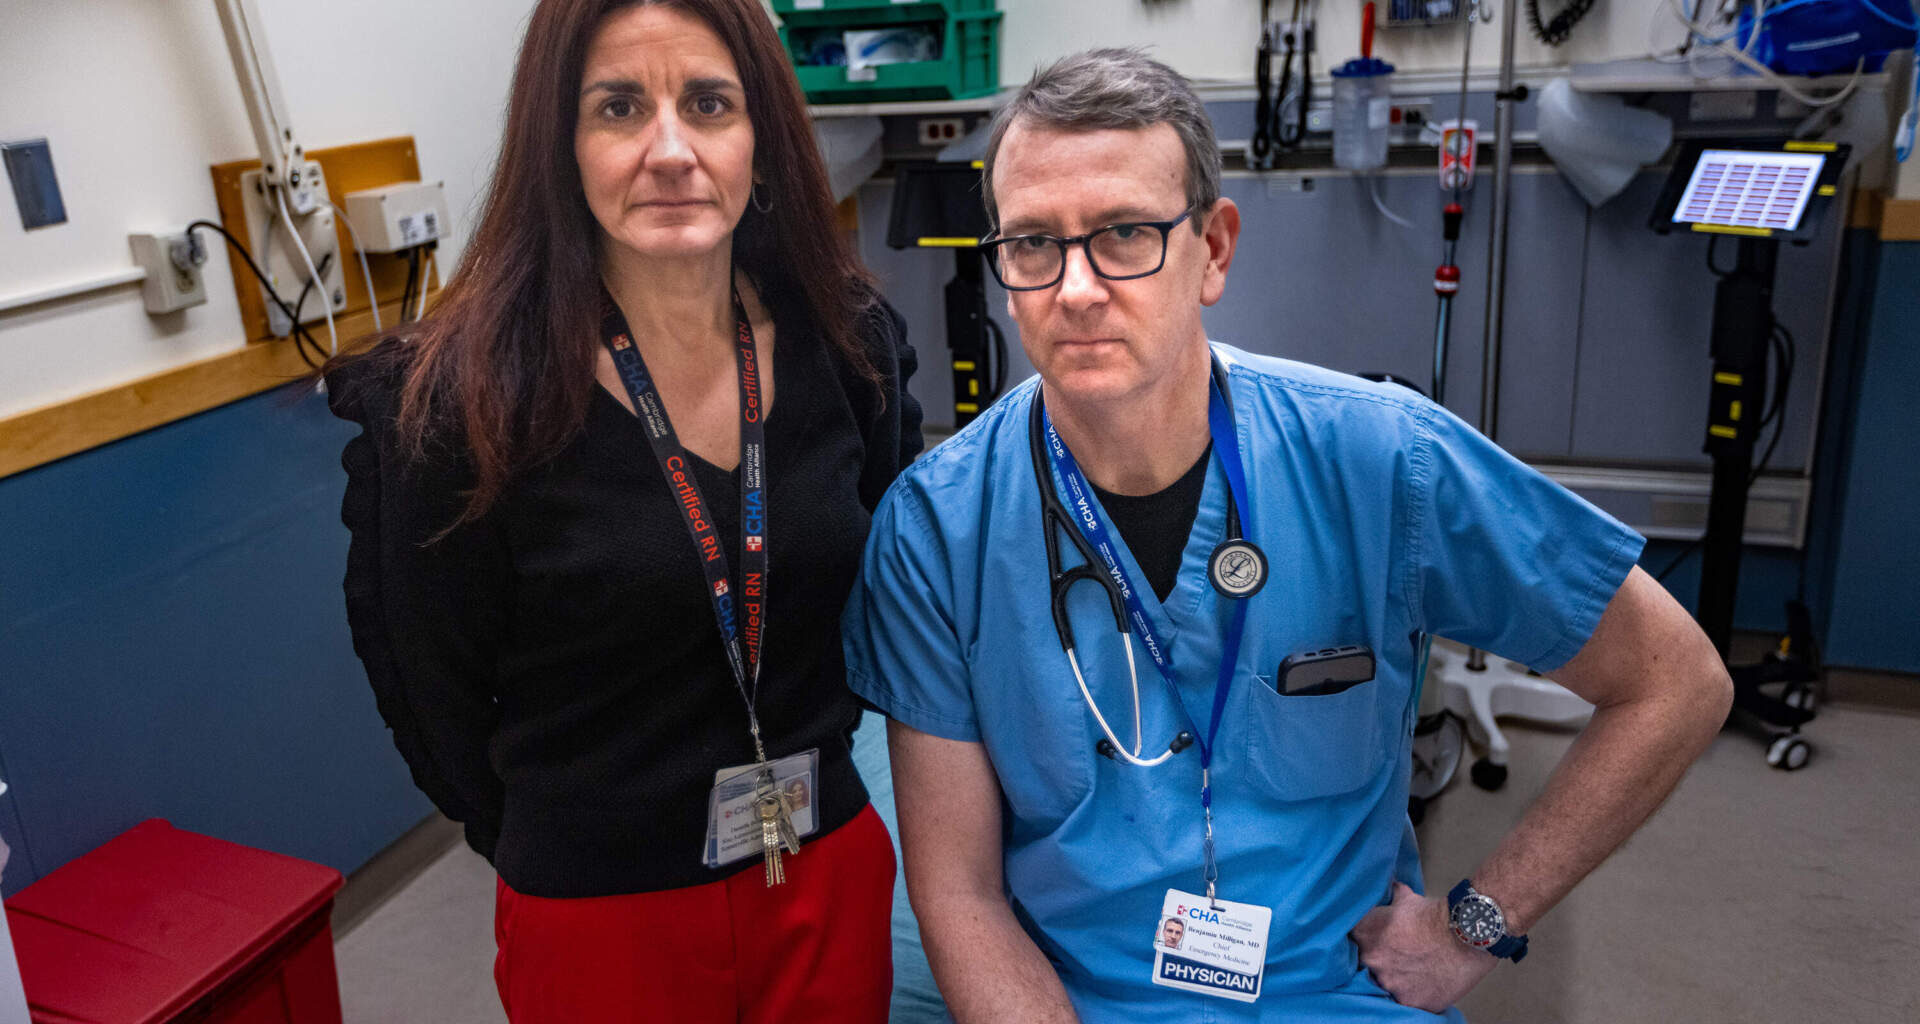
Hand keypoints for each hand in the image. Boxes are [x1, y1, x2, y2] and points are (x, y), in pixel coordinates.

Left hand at [1350, 882, 1496, 1012]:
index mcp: (1365, 933)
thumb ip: (1392, 896)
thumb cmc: (1436, 915)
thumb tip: (1390, 886)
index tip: (1375, 940)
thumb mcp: (1409, 898)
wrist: (1466, 933)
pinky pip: (1405, 1001)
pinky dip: (1414, 993)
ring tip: (1414, 969)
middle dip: (1379, 959)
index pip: (1350, 939)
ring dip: (1395, 978)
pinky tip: (1425, 983)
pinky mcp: (1410, 1001)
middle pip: (1366, 964)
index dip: (1363, 940)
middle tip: (1399, 955)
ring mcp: (1389, 983)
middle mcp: (1371, 959)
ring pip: (1385, 985)